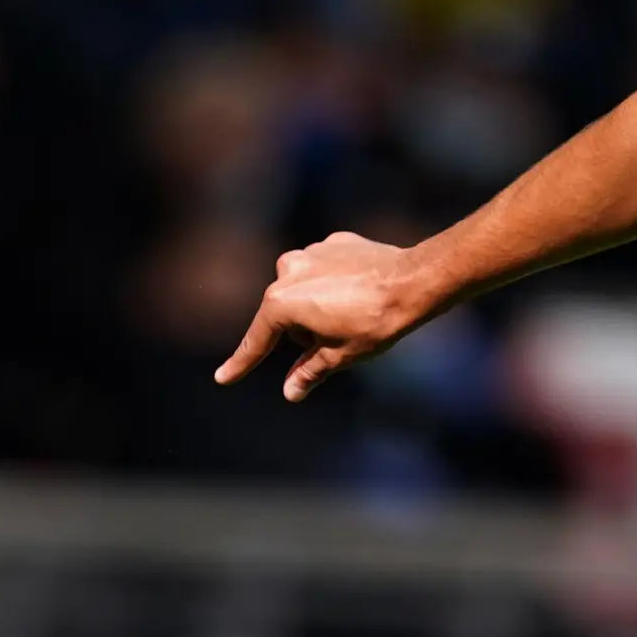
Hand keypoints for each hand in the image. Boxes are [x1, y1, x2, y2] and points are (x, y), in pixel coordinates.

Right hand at [214, 232, 439, 401]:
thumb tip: (291, 392)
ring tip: (358, 312)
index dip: (241, 364)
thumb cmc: (375, 322)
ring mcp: (310, 252)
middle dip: (306, 331)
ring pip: (306, 291)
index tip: (223, 379)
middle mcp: (287, 271)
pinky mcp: (334, 243)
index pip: (258, 342)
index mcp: (281, 302)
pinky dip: (339, 284)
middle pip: (286, 315)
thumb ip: (308, 372)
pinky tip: (364, 291)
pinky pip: (328, 271)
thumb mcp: (339, 356)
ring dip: (321, 305)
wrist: (414, 281)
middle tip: (343, 337)